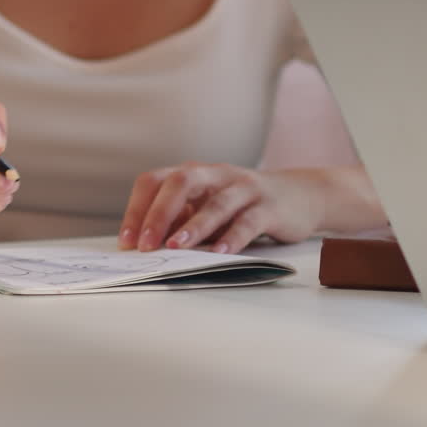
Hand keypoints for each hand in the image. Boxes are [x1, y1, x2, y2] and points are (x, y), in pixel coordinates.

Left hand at [118, 162, 328, 254]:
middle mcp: (216, 174)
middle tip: (146, 245)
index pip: (155, 181)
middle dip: (159, 213)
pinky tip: (220, 253)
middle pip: (181, 182)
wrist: (299, 196)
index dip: (138, 209)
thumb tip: (145, 246)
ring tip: (176, 247)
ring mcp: (244, 188)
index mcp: (195, 173)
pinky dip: (232, 237)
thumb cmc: (243, 206)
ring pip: (216, 202)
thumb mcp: (208, 208)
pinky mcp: (269, 207)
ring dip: (194, 226)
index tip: (127, 242)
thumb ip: (182, 220)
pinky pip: (248, 221)